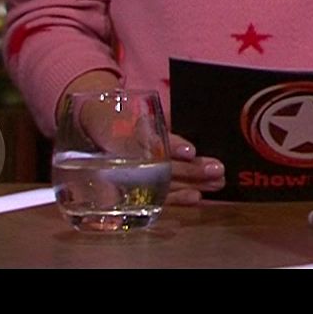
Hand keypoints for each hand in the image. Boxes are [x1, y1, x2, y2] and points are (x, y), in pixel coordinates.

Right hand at [58, 71, 222, 205]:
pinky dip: (178, 198)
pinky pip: (157, 196)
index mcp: (131, 131)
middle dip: (191, 169)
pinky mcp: (134, 189)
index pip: (153, 140)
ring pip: (164, 182)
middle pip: (163, 165)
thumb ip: (166, 123)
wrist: (95, 128)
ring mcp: (131, 174)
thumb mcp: (140, 115)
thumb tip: (197, 129)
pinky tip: (196, 198)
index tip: (190, 151)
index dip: (172, 145)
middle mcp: (130, 155)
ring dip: (192, 184)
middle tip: (217, 170)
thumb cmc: (125, 119)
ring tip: (217, 183)